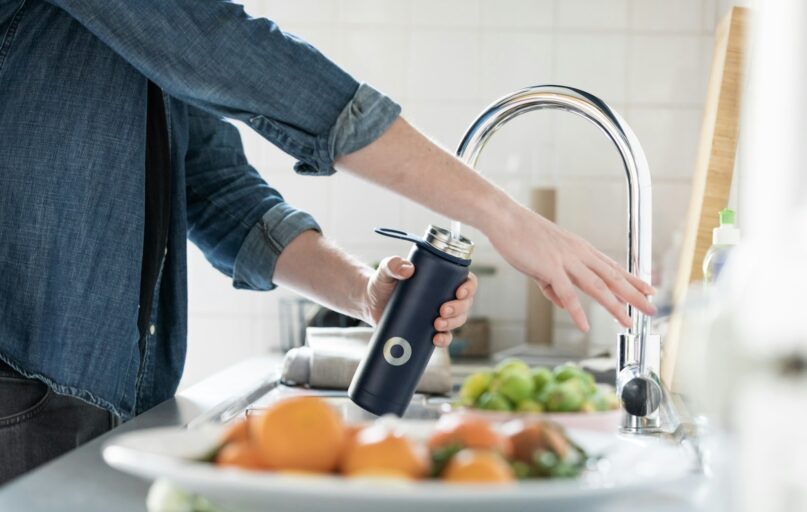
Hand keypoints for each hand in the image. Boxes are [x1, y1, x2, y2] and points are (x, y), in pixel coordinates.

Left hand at [363, 256, 477, 346]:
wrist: (370, 303)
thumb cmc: (382, 282)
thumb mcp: (386, 271)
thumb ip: (392, 265)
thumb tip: (407, 269)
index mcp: (443, 278)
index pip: (467, 280)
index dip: (469, 287)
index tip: (459, 292)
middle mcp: (445, 296)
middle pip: (465, 304)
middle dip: (459, 309)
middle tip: (442, 311)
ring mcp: (438, 314)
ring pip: (458, 320)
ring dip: (453, 324)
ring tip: (437, 325)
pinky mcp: (429, 329)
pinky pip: (444, 336)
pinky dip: (444, 340)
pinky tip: (436, 340)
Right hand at [488, 205, 655, 331]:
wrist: (505, 218)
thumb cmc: (522, 236)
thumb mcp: (543, 261)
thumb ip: (553, 284)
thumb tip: (562, 304)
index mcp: (580, 249)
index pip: (612, 266)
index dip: (632, 279)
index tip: (649, 289)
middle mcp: (579, 254)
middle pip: (613, 277)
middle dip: (634, 295)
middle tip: (652, 308)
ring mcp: (566, 260)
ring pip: (597, 287)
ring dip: (615, 306)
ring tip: (627, 322)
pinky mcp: (550, 267)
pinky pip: (567, 293)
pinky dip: (576, 311)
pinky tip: (584, 325)